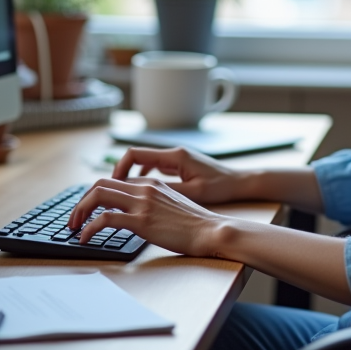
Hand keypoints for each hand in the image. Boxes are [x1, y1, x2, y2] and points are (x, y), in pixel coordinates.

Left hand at [66, 177, 233, 257]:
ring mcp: (142, 203)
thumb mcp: (173, 205)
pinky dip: (89, 228)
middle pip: (100, 184)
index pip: (115, 181)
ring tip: (74, 227)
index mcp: (151, 183)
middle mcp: (144, 188)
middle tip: (74, 217)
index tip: (89, 208)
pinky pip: (105, 219)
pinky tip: (85, 238)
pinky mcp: (141, 221)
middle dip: (82, 200)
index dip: (97, 194)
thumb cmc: (196, 224)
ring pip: (98, 196)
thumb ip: (154, 202)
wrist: (211, 230)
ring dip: (80, 211)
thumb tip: (138, 214)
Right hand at [111, 146, 248, 204]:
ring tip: (121, 195)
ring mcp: (177, 159)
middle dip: (120, 173)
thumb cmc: (221, 186)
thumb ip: (166, 192)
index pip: (135, 154)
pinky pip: (155, 169)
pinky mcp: (180, 167)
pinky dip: (144, 178)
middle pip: (136, 158)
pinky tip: (142, 194)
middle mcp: (173, 154)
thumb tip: (140, 195)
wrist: (241, 182)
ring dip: (131, 176)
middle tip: (109, 191)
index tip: (110, 184)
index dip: (119, 168)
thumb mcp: (193, 192)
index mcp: (174, 156)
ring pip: (145, 164)